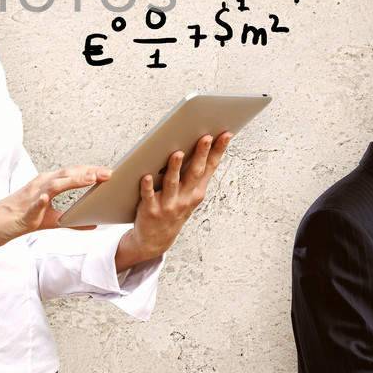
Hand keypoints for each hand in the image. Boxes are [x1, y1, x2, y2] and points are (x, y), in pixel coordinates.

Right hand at [0, 166, 109, 256]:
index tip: (110, 173)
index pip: (72, 175)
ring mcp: (30, 195)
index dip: (91, 172)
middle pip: (67, 174)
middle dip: (89, 172)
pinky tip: (47, 199)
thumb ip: (70, 221)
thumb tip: (92, 224)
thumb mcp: (49, 221)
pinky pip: (33, 204)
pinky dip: (41, 200)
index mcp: (46, 184)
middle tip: (109, 173)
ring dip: (72, 180)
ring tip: (90, 179)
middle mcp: (39, 184)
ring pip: (53, 183)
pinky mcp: (22, 209)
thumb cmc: (18, 219)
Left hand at [117, 132, 232, 268]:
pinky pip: (149, 196)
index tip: (226, 134)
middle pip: (194, 173)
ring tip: (177, 153)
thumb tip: (203, 144)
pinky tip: (146, 176)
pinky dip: (148, 186)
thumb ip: (195, 173)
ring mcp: (169, 204)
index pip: (210, 167)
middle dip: (201, 154)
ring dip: (175, 168)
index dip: (219, 151)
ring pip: (172, 183)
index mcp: (197, 191)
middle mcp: (185, 198)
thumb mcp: (190, 194)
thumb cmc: (174, 209)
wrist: (156, 239)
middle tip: (205, 137)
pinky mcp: (150, 210)